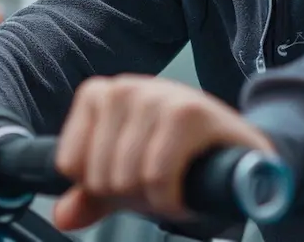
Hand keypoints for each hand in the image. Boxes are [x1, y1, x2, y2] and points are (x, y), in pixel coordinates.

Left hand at [53, 75, 275, 230]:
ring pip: (128, 176)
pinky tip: (186, 193)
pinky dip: (172, 200)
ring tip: (175, 187)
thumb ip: (91, 195)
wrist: (241, 152)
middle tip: (158, 186)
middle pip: (99, 175)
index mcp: (100, 96)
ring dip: (154, 199)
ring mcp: (157, 96)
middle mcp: (125, 88)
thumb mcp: (127, 176)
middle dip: (131, 195)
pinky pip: (158, 176)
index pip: (70, 164)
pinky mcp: (189, 112)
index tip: (127, 180)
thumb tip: (62, 216)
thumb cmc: (178, 158)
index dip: (99, 186)